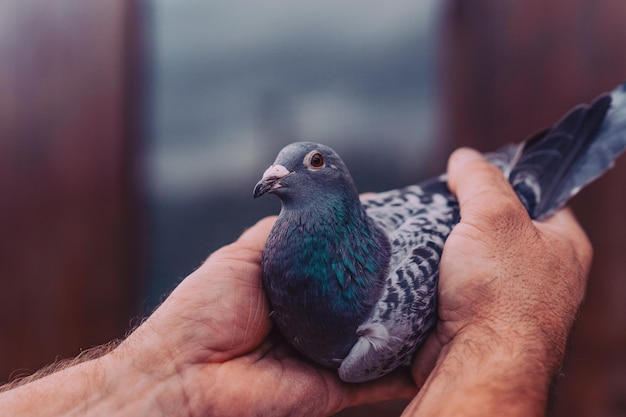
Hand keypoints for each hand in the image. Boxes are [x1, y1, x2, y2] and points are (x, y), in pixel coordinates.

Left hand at [115, 217, 415, 416]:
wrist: (186, 373)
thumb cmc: (206, 307)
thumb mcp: (245, 255)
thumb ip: (280, 232)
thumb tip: (310, 204)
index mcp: (297, 288)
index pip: (345, 264)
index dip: (371, 247)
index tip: (407, 225)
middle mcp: (317, 320)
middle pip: (367, 300)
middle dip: (398, 283)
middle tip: (437, 260)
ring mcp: (329, 353)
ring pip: (379, 335)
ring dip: (409, 321)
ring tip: (446, 296)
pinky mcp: (336, 385)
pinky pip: (380, 378)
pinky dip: (406, 368)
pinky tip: (436, 348)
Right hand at [407, 148, 591, 415]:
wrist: (475, 362)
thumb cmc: (502, 294)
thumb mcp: (496, 216)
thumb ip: (481, 180)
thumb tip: (465, 158)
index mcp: (561, 244)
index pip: (536, 195)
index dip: (502, 179)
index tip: (470, 171)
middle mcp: (534, 271)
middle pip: (491, 223)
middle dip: (457, 211)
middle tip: (432, 198)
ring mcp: (498, 295)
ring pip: (461, 251)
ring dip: (434, 239)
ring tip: (409, 219)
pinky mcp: (465, 312)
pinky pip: (442, 276)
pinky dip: (423, 264)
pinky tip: (404, 250)